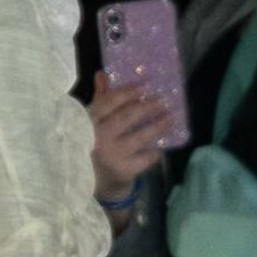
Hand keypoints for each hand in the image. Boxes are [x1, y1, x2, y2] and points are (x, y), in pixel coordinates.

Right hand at [87, 71, 172, 203]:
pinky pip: (145, 157)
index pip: (108, 102)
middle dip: (148, 107)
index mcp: (86, 122)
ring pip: (140, 137)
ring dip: (158, 126)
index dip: (128, 92)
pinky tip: (159, 148)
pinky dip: (155, 152)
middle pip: (127, 117)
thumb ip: (99, 99)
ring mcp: (110, 154)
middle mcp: (97, 138)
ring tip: (170, 118)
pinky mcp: (123, 170)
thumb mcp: (91, 122)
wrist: (91, 182)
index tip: (145, 86)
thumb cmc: (93, 145)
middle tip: (162, 101)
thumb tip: (102, 74)